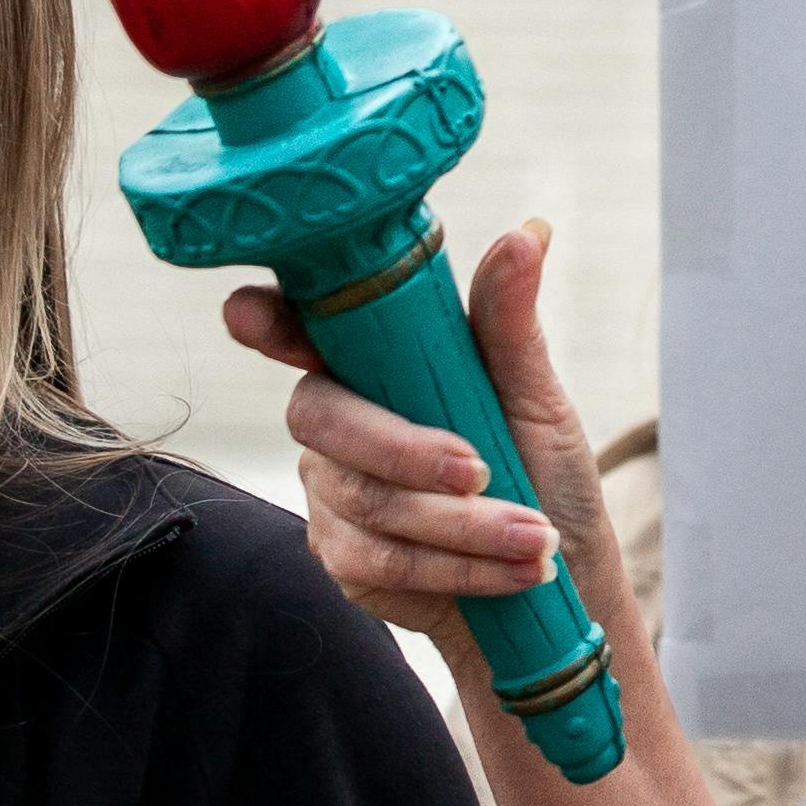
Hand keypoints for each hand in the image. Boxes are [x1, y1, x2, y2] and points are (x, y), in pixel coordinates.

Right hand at [223, 220, 630, 669]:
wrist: (555, 572)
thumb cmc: (542, 469)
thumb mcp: (535, 396)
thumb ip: (509, 325)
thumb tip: (528, 232)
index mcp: (375, 363)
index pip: (301, 330)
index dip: (269, 320)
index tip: (250, 312)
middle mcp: (338, 420)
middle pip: (321, 418)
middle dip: (405, 448)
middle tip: (482, 469)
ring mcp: (330, 489)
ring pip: (366, 500)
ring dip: (461, 524)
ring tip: (534, 537)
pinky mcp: (342, 557)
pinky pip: (378, 559)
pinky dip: (456, 565)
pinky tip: (512, 570)